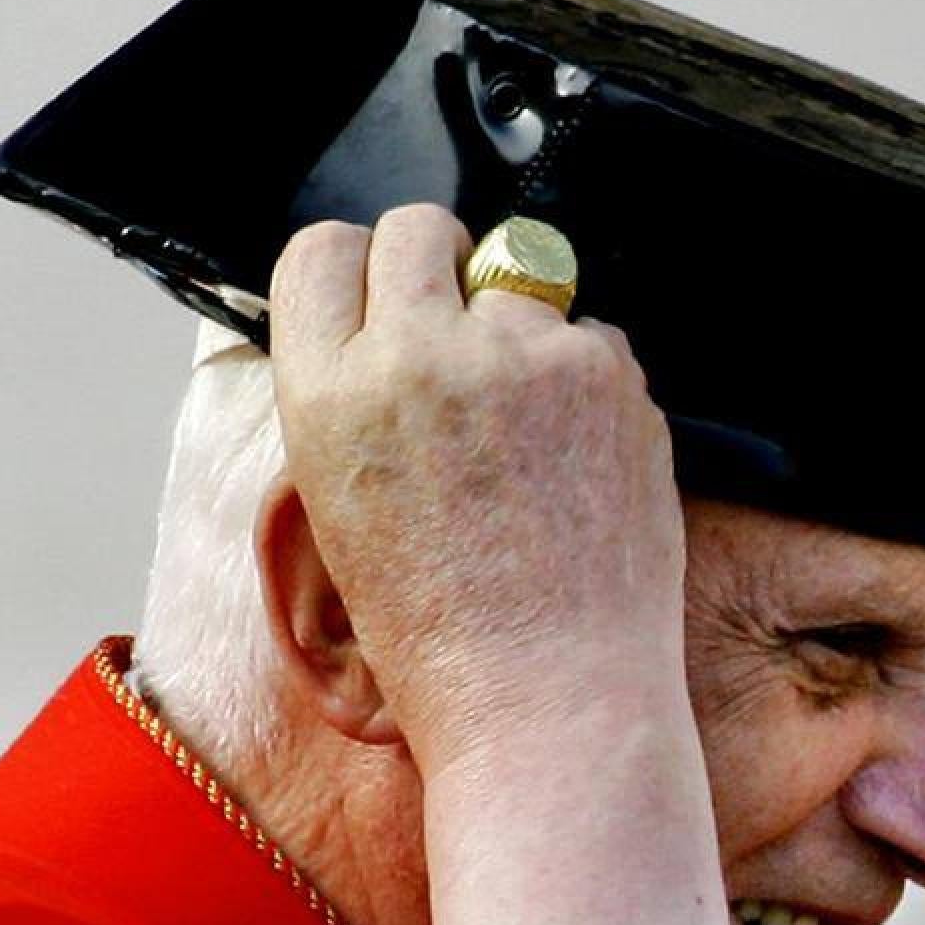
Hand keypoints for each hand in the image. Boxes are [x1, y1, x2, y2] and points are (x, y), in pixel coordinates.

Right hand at [267, 205, 737, 924]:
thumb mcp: (349, 507)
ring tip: (532, 429)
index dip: (357, 271)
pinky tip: (581, 457)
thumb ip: (361, 401)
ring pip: (519, 272)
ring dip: (522, 324)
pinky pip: (591, 331)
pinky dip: (588, 375)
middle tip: (464, 329)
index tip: (383, 294)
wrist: (545, 696)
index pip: (321, 252)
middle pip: (418, 227)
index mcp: (325, 393)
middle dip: (440, 264)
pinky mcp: (603, 366)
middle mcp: (414, 354)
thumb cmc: (444, 632)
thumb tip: (395, 323)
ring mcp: (516, 353)